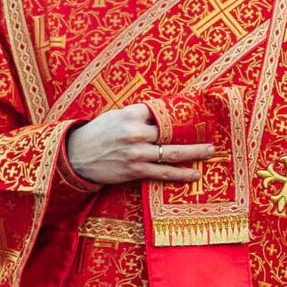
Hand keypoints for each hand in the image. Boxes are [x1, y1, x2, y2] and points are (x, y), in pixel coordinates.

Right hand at [66, 104, 216, 185]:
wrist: (76, 156)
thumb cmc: (98, 133)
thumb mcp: (115, 116)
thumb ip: (138, 115)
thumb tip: (163, 114)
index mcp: (130, 114)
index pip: (161, 112)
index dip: (177, 115)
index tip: (194, 115)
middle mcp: (135, 132)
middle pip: (171, 132)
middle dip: (193, 134)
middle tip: (210, 136)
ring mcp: (136, 153)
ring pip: (171, 153)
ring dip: (194, 153)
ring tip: (209, 152)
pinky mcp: (135, 170)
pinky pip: (163, 173)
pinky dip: (180, 174)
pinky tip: (194, 174)